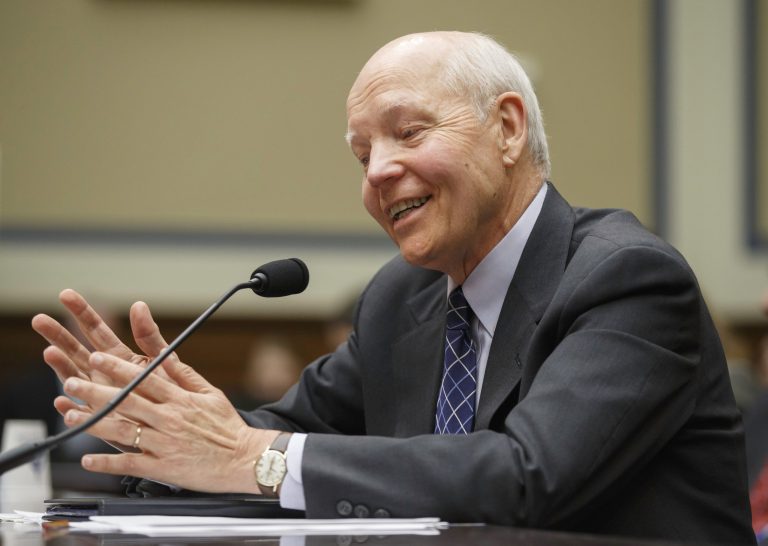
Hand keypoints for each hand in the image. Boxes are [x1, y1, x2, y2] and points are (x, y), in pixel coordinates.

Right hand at [31, 289, 175, 416]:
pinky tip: (63, 400)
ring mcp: (99, 396)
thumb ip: (150, 336)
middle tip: (40, 320)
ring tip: (51, 353)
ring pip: (74, 379)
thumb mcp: (163, 359)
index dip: (82, 312)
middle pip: (76, 351)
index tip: (66, 295)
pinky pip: (83, 415)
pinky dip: (72, 409)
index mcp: (119, 357)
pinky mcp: (102, 421)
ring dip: (61, 367)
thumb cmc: (171, 391)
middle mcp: (104, 374)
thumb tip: (139, 305)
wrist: (178, 425)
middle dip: (58, 335)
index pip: (96, 331)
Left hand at [62, 351, 278, 492]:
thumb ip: (183, 375)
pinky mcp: (163, 467)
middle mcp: (170, 419)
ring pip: (123, 432)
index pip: (144, 379)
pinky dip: (108, 462)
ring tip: (70, 417)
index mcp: (180, 399)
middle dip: (97, 391)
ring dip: (94, 423)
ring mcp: (165, 444)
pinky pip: (131, 464)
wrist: (244, 459)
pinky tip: (89, 459)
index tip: (98, 357)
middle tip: (72, 382)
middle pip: (127, 402)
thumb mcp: (209, 392)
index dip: (118, 368)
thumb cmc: (227, 426)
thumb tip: (164, 354)